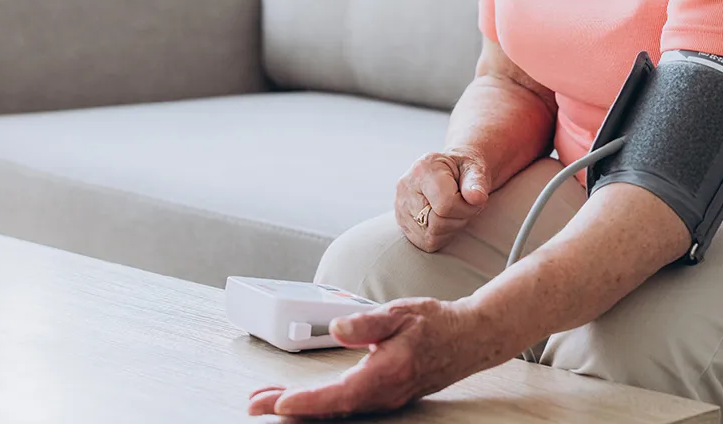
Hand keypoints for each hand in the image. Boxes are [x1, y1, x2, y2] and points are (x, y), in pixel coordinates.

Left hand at [247, 297, 504, 417]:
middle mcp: (382, 394)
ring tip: (269, 401)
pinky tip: (305, 400)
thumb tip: (338, 329)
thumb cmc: (438, 324)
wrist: (469, 338)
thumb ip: (367, 323)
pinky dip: (320, 404)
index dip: (305, 402)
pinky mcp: (384, 395)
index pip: (337, 395)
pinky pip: (346, 405)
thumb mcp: (401, 312)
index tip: (277, 404)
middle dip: (288, 408)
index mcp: (384, 374)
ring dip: (301, 407)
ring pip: (335, 409)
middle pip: (328, 408)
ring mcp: (384, 398)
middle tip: (254, 406)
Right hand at [395, 149, 489, 251]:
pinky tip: (445, 218)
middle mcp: (406, 188)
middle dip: (460, 218)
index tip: (474, 198)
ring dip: (451, 228)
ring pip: (431, 236)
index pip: (445, 204)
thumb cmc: (463, 169)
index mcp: (423, 169)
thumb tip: (477, 198)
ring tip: (455, 209)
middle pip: (437, 223)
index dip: (466, 208)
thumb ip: (476, 181)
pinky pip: (426, 242)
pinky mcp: (403, 224)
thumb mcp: (474, 167)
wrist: (451, 170)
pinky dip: (442, 235)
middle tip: (466, 204)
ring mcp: (401, 207)